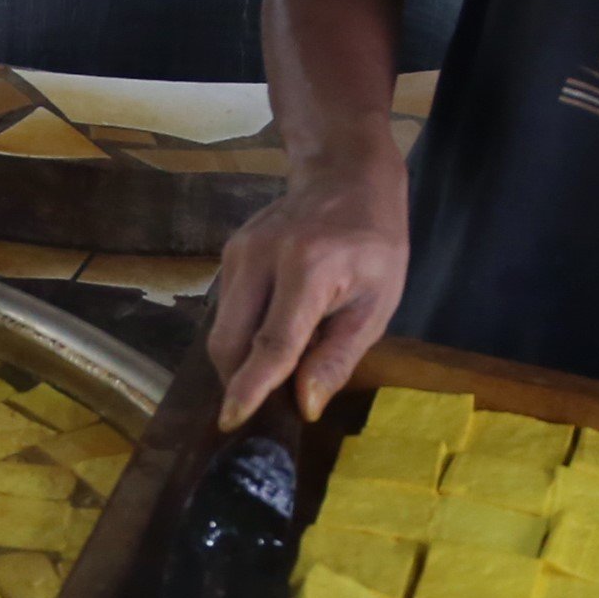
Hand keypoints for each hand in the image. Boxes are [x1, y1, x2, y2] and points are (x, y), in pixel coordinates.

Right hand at [208, 161, 407, 430]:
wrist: (345, 177)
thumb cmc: (374, 245)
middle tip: (270, 403)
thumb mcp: (377, 304)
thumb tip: (304, 404)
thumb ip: (338, 356)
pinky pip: (226, 311)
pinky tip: (273, 329)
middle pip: (230, 341)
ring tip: (280, 361)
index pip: (273, 341)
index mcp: (309, 269)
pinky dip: (243, 334)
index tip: (232, 420)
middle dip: (240, 381)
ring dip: (241, 359)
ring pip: (222, 329)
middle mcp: (263, 257)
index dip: (251, 386)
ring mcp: (239, 252)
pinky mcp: (228, 253)